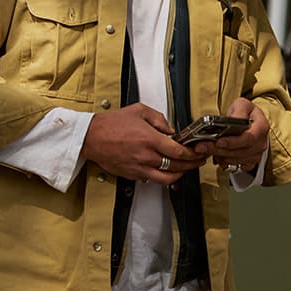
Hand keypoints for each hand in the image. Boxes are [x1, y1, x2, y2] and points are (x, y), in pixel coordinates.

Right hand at [83, 102, 207, 184]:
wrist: (91, 138)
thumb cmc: (111, 124)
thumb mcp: (139, 110)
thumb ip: (159, 119)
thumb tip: (170, 129)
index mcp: (150, 139)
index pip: (179, 151)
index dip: (192, 154)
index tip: (197, 152)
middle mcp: (146, 156)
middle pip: (177, 166)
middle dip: (192, 164)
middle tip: (198, 161)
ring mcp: (140, 168)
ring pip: (167, 178)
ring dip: (180, 174)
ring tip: (186, 169)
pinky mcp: (133, 175)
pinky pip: (154, 180)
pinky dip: (164, 177)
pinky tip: (168, 172)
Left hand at [211, 98, 269, 174]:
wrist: (250, 123)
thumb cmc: (246, 114)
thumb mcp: (243, 105)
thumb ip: (239, 111)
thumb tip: (233, 120)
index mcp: (261, 128)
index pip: (248, 138)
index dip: (233, 142)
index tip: (219, 141)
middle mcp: (260, 144)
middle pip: (239, 151)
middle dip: (219, 150)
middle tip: (202, 146)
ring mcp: (256, 155)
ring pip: (235, 160)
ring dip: (218, 156)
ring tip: (205, 149)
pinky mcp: (249, 163)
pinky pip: (235, 167)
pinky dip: (223, 162)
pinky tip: (216, 155)